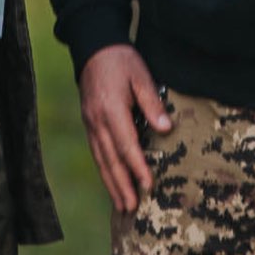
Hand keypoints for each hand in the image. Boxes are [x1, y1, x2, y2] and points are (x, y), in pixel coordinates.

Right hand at [78, 44, 170, 212]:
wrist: (93, 47)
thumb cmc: (121, 60)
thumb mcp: (140, 75)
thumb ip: (152, 103)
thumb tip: (166, 129)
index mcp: (111, 109)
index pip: (126, 144)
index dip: (137, 167)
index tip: (148, 185)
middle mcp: (97, 120)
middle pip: (110, 159)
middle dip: (122, 185)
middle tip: (132, 208)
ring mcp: (90, 123)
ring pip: (101, 159)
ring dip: (111, 184)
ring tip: (122, 205)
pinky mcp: (89, 123)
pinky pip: (96, 152)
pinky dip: (104, 171)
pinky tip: (111, 183)